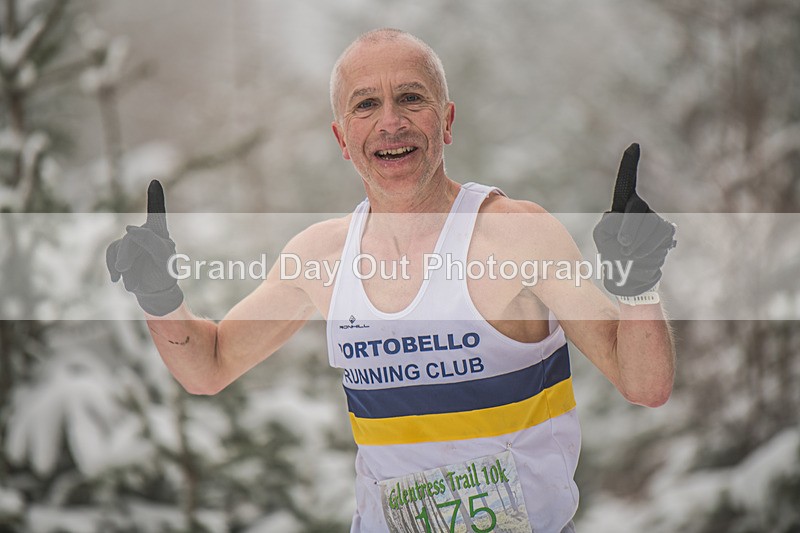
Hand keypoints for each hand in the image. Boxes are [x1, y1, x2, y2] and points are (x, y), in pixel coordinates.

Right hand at [106, 180, 183, 315]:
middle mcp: (145, 234)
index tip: (154, 182)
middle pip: (132, 238)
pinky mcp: (120, 251)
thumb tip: (129, 228)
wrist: (154, 292)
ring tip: (131, 284)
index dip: (154, 198)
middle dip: (128, 254)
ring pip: (119, 247)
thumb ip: (150, 241)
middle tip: (124, 268)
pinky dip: (113, 267)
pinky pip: (111, 254)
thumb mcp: (163, 259)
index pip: (157, 214)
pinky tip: (117, 279)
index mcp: (160, 233)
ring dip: (124, 267)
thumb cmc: (163, 274)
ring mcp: (131, 242)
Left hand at [592, 143, 675, 296]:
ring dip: (638, 244)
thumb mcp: (603, 238)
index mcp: (622, 206)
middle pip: (637, 209)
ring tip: (630, 255)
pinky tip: (644, 256)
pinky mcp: (667, 232)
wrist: (630, 278)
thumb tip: (626, 223)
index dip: (629, 164)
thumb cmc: (612, 256)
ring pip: (649, 225)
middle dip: (631, 229)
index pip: (626, 183)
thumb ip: (609, 225)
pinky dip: (650, 248)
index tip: (634, 145)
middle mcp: (640, 208)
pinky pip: (660, 236)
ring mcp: (655, 219)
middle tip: (624, 246)